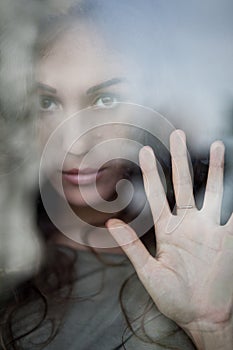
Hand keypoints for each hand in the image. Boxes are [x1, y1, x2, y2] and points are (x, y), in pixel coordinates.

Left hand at [107, 130, 232, 348]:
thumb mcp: (149, 274)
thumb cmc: (174, 298)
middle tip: (177, 134)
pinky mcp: (227, 238)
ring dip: (214, 169)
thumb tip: (110, 224)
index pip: (157, 195)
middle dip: (180, 160)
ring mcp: (209, 228)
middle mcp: (188, 224)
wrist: (202, 316)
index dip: (152, 174)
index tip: (146, 152)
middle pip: (184, 184)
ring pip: (212, 190)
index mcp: (167, 231)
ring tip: (216, 145)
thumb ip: (132, 247)